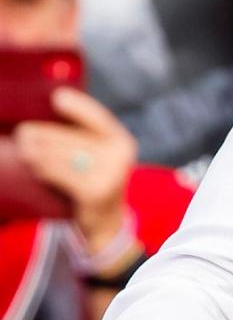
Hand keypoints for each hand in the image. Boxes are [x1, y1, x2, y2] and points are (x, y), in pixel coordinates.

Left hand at [13, 88, 136, 254]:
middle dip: (47, 134)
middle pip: (76, 139)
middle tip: (23, 131)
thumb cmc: (95, 180)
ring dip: (40, 151)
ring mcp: (111, 175)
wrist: (106, 222)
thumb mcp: (100, 157)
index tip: (57, 97)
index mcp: (122, 141)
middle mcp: (120, 156)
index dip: (79, 106)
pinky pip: (64, 176)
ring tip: (23, 146)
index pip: (99, 118)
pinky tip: (34, 166)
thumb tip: (51, 116)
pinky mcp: (96, 193)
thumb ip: (85, 139)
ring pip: (66, 157)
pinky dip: (46, 170)